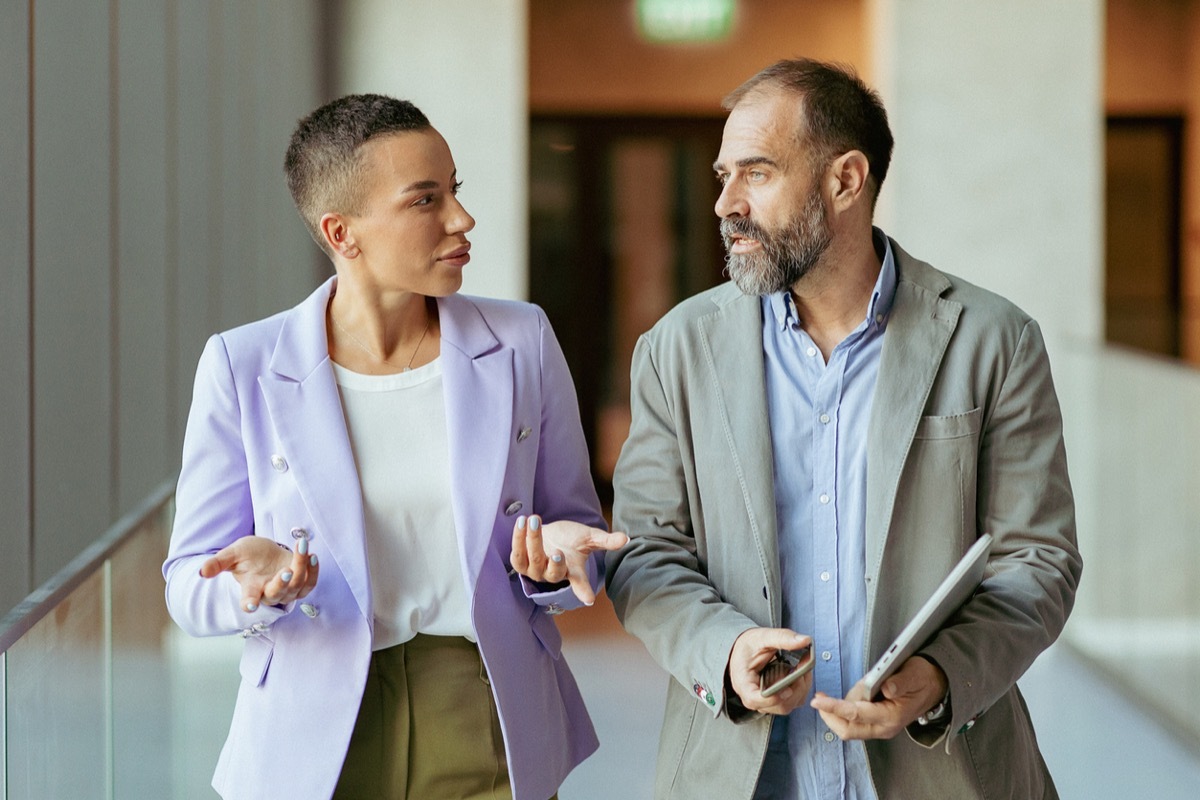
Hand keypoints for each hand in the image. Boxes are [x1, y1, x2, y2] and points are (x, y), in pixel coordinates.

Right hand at [199, 534, 319, 611]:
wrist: (266, 553)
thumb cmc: (248, 556)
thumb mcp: (232, 555)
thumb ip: (218, 563)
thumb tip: (202, 572)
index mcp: (251, 589)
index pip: (249, 600)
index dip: (250, 604)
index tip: (250, 607)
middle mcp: (269, 592)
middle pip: (277, 594)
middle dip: (282, 584)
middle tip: (286, 571)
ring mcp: (287, 589)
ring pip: (296, 585)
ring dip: (301, 567)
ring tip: (301, 547)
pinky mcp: (301, 583)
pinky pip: (310, 582)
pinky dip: (313, 571)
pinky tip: (312, 556)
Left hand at [509, 515, 628, 604]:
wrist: (551, 534)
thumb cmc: (571, 539)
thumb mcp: (589, 538)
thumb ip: (605, 540)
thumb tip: (626, 538)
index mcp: (572, 572)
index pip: (580, 583)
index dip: (584, 591)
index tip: (588, 599)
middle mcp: (553, 575)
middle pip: (554, 572)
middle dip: (555, 562)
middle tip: (559, 550)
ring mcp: (536, 571)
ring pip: (533, 560)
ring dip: (533, 540)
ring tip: (535, 520)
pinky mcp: (521, 563)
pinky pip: (516, 554)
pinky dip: (518, 538)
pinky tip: (522, 522)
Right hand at [728, 627, 813, 714]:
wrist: (745, 649)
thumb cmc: (749, 646)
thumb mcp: (762, 637)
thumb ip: (782, 638)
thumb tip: (804, 640)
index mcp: (743, 683)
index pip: (756, 699)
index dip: (774, 697)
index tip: (789, 688)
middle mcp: (754, 698)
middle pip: (778, 705)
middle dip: (796, 687)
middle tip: (804, 667)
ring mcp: (767, 701)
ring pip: (789, 704)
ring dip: (801, 687)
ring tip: (803, 667)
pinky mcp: (777, 700)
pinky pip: (793, 701)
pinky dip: (801, 688)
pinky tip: (802, 673)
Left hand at [810, 655, 947, 739]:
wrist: (935, 686)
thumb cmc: (923, 678)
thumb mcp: (914, 674)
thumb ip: (900, 682)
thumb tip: (886, 688)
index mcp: (892, 716)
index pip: (856, 715)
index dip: (835, 708)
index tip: (818, 700)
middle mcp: (884, 727)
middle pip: (847, 729)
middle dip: (830, 715)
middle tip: (820, 698)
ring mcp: (880, 728)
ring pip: (849, 727)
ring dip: (839, 710)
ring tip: (856, 688)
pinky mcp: (877, 724)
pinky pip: (855, 722)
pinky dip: (846, 710)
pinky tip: (855, 695)